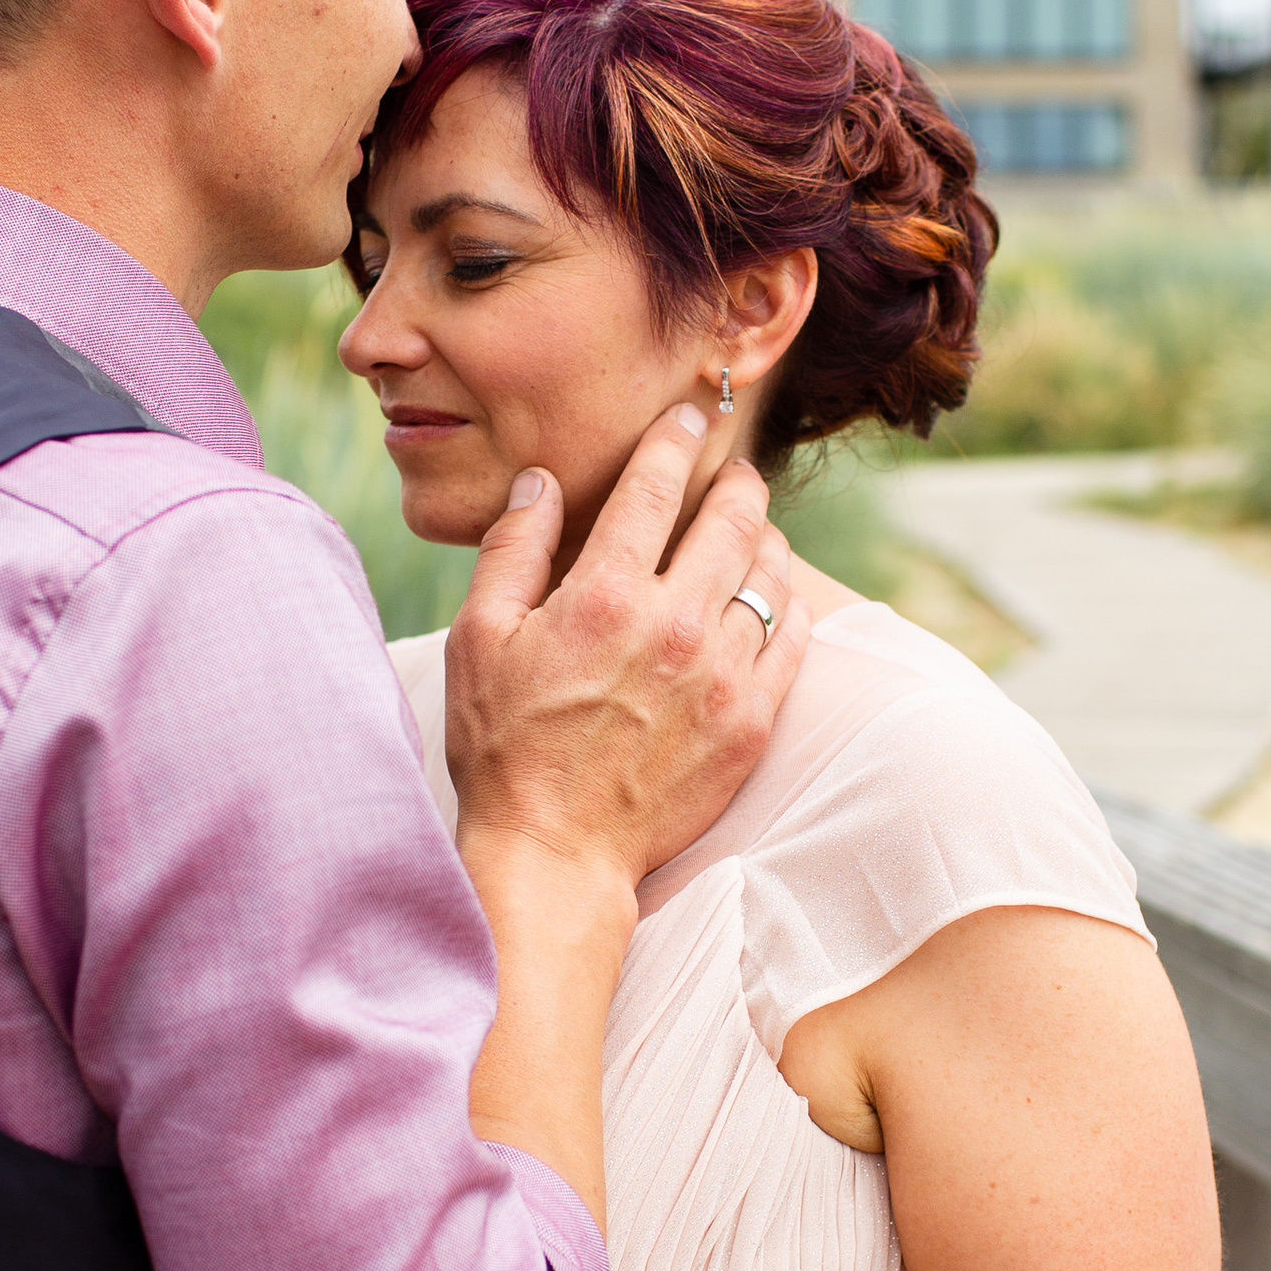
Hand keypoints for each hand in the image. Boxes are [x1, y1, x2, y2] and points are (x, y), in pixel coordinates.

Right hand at [444, 406, 812, 896]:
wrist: (555, 854)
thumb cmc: (503, 748)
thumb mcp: (477, 640)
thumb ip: (513, 549)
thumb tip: (541, 480)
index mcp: (604, 595)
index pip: (654, 484)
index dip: (675, 437)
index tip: (688, 416)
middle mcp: (675, 626)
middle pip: (732, 518)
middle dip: (736, 480)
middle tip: (734, 469)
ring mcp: (722, 677)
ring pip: (770, 575)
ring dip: (765, 538)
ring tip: (754, 530)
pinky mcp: (752, 723)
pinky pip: (793, 640)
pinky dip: (788, 606)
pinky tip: (772, 598)